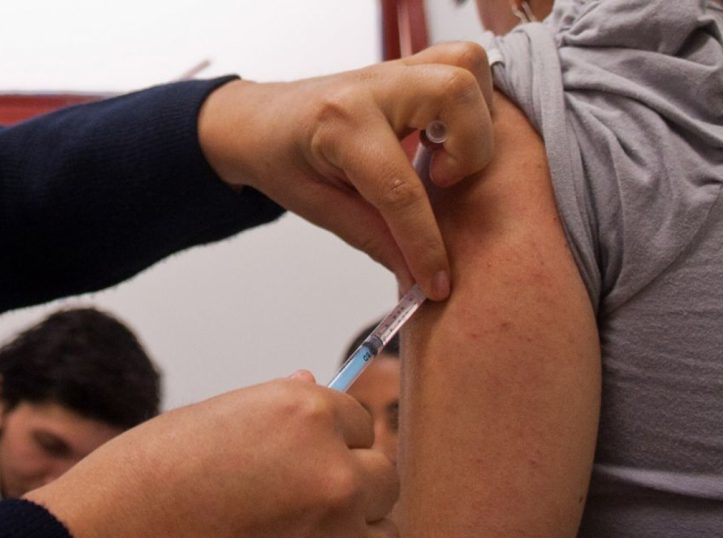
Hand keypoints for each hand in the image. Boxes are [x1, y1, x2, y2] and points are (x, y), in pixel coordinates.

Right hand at [24, 371, 397, 537]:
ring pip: (384, 520)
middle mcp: (331, 462)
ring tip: (315, 521)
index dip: (338, 438)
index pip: (360, 421)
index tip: (318, 452)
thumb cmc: (152, 472)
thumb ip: (283, 407)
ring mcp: (332, 518)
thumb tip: (315, 381)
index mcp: (307, 411)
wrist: (111, 528)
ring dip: (359, 520)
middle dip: (356, 479)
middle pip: (382, 473)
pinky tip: (307, 536)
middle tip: (316, 492)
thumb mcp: (221, 416)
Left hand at [198, 41, 494, 300]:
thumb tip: (420, 280)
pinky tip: (448, 136)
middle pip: (454, 94)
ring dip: (474, 118)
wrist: (258, 122)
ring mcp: (393, 69)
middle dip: (469, 151)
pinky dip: (471, 100)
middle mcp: (372, 86)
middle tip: (441, 182)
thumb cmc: (281, 160)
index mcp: (339, 124)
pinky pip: (462, 63)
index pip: (401, 188)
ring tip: (447, 155)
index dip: (425, 244)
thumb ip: (376, 241)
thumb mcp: (320, 209)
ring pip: (466, 68)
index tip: (438, 282)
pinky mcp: (409, 68)